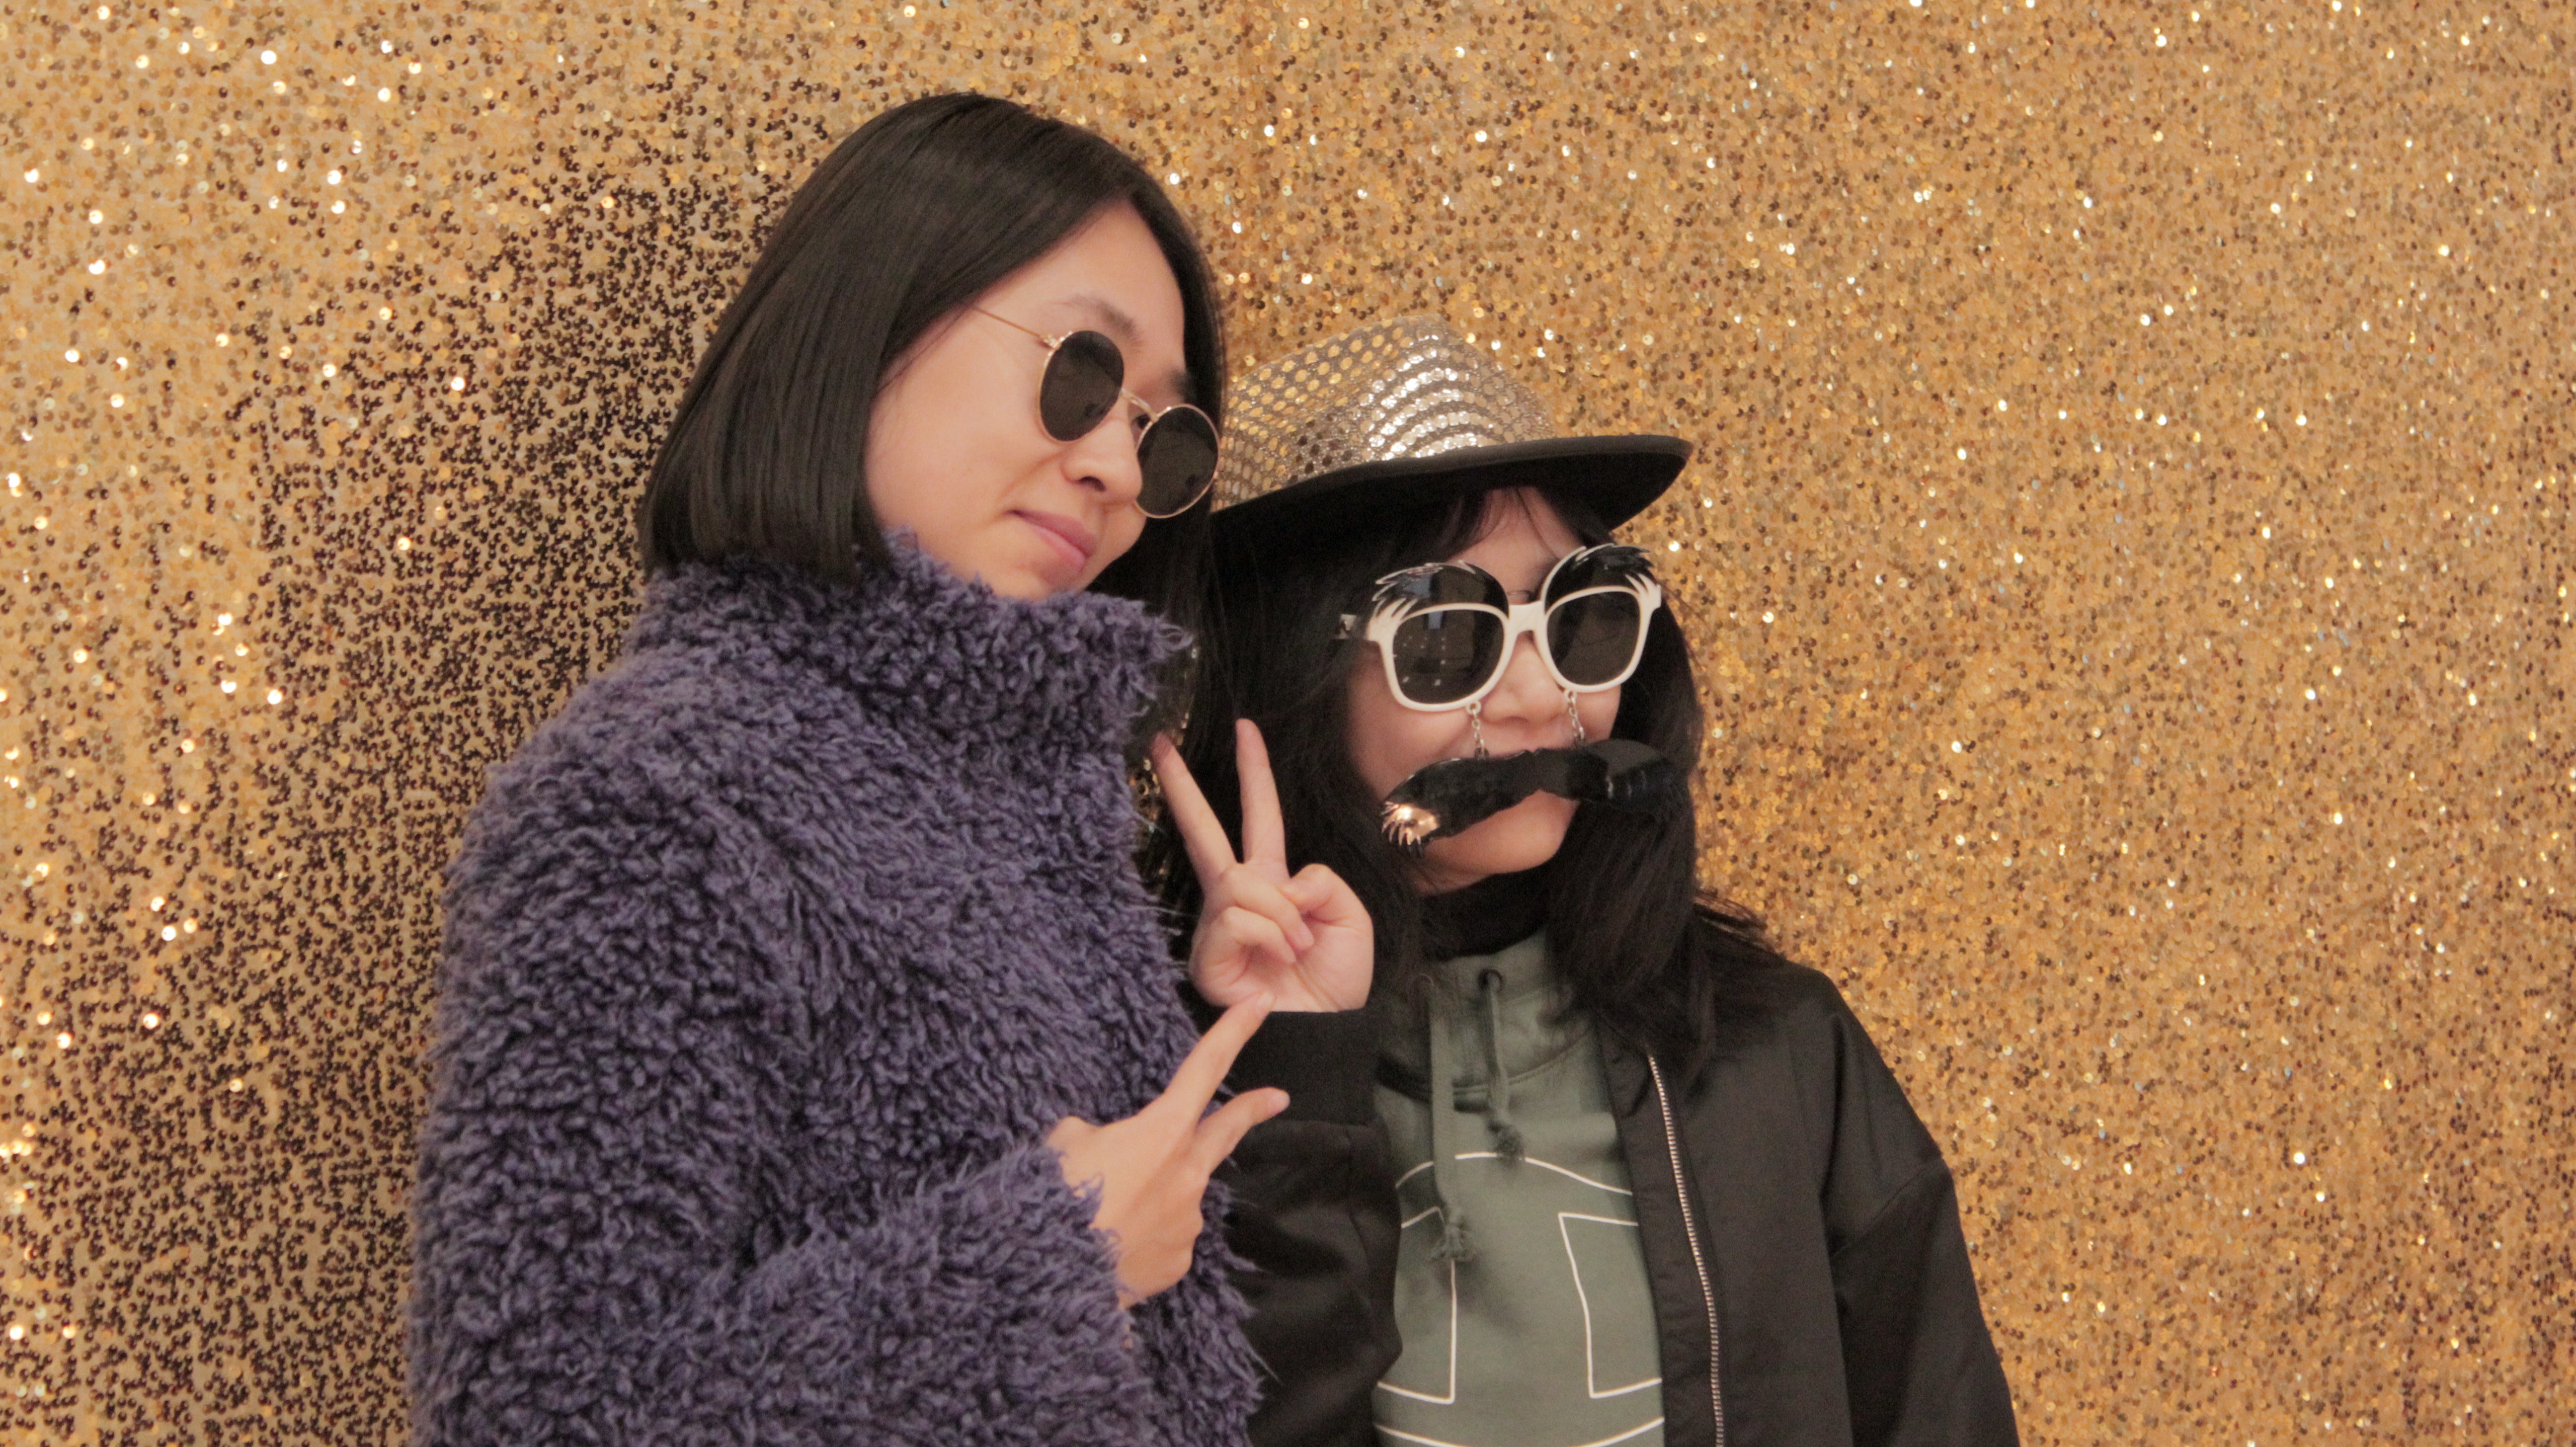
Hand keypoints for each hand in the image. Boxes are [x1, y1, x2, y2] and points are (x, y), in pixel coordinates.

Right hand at [1049, 998, 1288, 1306]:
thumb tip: (1106, 1147)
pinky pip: (1164, 1239)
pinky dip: (1142, 1236)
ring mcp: (1187, 1221)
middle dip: (1250, 1110)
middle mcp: (1186, 1174)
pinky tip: (1113, 1245)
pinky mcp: (1178, 1262)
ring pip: (1176, 1196)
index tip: (1260, 1005)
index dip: (1233, 1033)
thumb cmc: (1054, 1198)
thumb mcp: (1063, 1143)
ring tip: (1103, 1214)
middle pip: (1224, 1131)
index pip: (1203, 1070)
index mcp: (1160, 1133)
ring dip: (1151, 1197)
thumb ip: (1095, 1134)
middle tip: (1277, 1097)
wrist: (1052, 1275)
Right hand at [1153, 720, 1373, 1013]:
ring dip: (1281, 911)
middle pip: (1204, 831)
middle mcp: (1237, 897)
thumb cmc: (1336, 981)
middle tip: (1159, 743)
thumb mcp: (1349, 916)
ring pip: (1239, 881)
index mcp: (1273, 882)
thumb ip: (1320, 880)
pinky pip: (1236, 916)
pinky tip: (1280, 958)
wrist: (1327, 1031)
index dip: (1253, 773)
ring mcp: (1218, 925)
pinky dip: (1271, 932)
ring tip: (1299, 946)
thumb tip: (1280, 878)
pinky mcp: (1207, 954)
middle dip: (1182, 786)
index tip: (1246, 729)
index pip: (1258, 816)